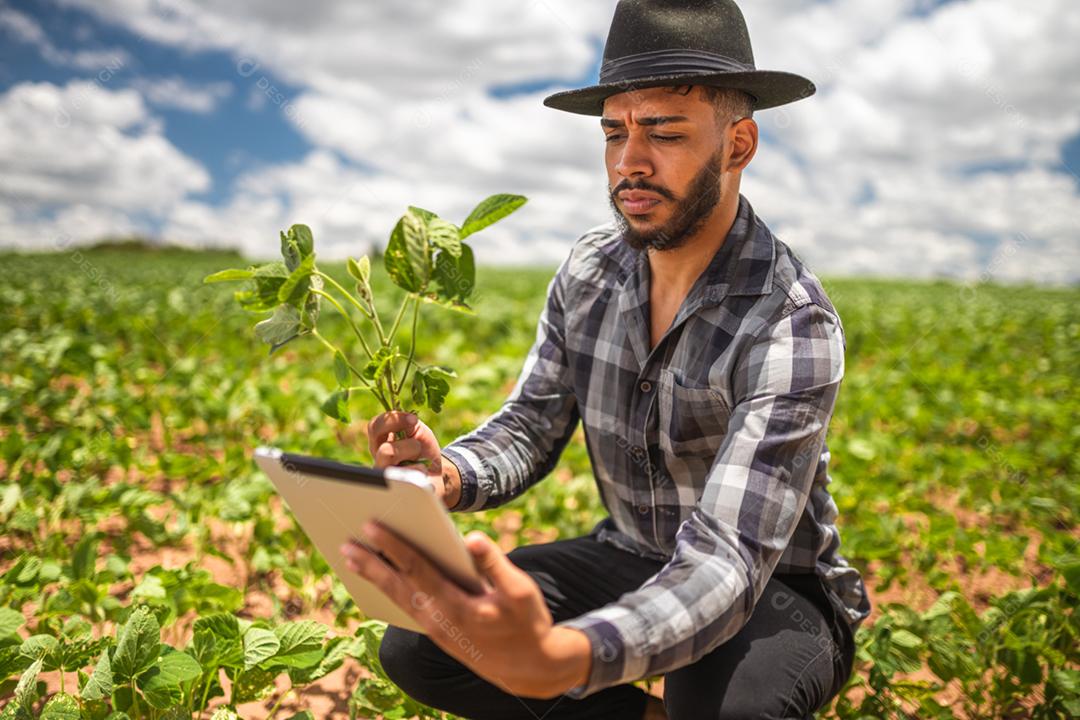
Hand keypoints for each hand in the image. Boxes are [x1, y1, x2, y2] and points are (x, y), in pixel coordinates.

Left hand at [340, 524, 591, 697]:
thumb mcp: (520, 590)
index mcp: (456, 606)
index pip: (417, 569)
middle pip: (397, 586)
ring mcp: (435, 630)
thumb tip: (472, 537)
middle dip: (370, 563)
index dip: (393, 546)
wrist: (530, 668)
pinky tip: (380, 581)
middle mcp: (438, 620)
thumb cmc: (527, 623)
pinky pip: (405, 609)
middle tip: (345, 543)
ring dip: (374, 577)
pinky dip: (388, 592)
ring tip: (353, 559)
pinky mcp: (438, 634)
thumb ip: (494, 563)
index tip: (372, 525)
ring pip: (398, 599)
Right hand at [367, 410, 446, 499]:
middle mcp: (378, 459)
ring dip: (414, 457)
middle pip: (385, 450)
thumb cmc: (424, 450)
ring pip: (395, 466)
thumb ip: (407, 423)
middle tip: (418, 447)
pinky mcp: (395, 490)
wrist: (437, 473)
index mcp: (380, 441)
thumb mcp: (417, 430)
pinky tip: (423, 475)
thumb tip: (408, 419)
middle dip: (410, 446)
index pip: (374, 427)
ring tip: (421, 463)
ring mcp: (385, 476)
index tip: (414, 420)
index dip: (393, 420)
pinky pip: (407, 478)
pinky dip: (420, 471)